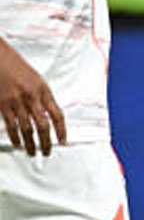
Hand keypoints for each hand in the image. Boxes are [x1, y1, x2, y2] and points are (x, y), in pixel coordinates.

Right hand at [0, 41, 66, 155]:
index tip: (63, 140)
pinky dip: (15, 137)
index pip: (57, 115)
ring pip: (27, 129)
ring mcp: (17, 102)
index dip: (62, 130)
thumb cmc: (17, 68)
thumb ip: (43, 97)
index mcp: (44, 91)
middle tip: (47, 151)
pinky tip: (18, 143)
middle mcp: (32, 98)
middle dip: (46, 141)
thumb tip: (49, 114)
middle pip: (43, 125)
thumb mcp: (37, 80)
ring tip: (33, 151)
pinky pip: (11, 125)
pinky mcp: (3, 105)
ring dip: (31, 143)